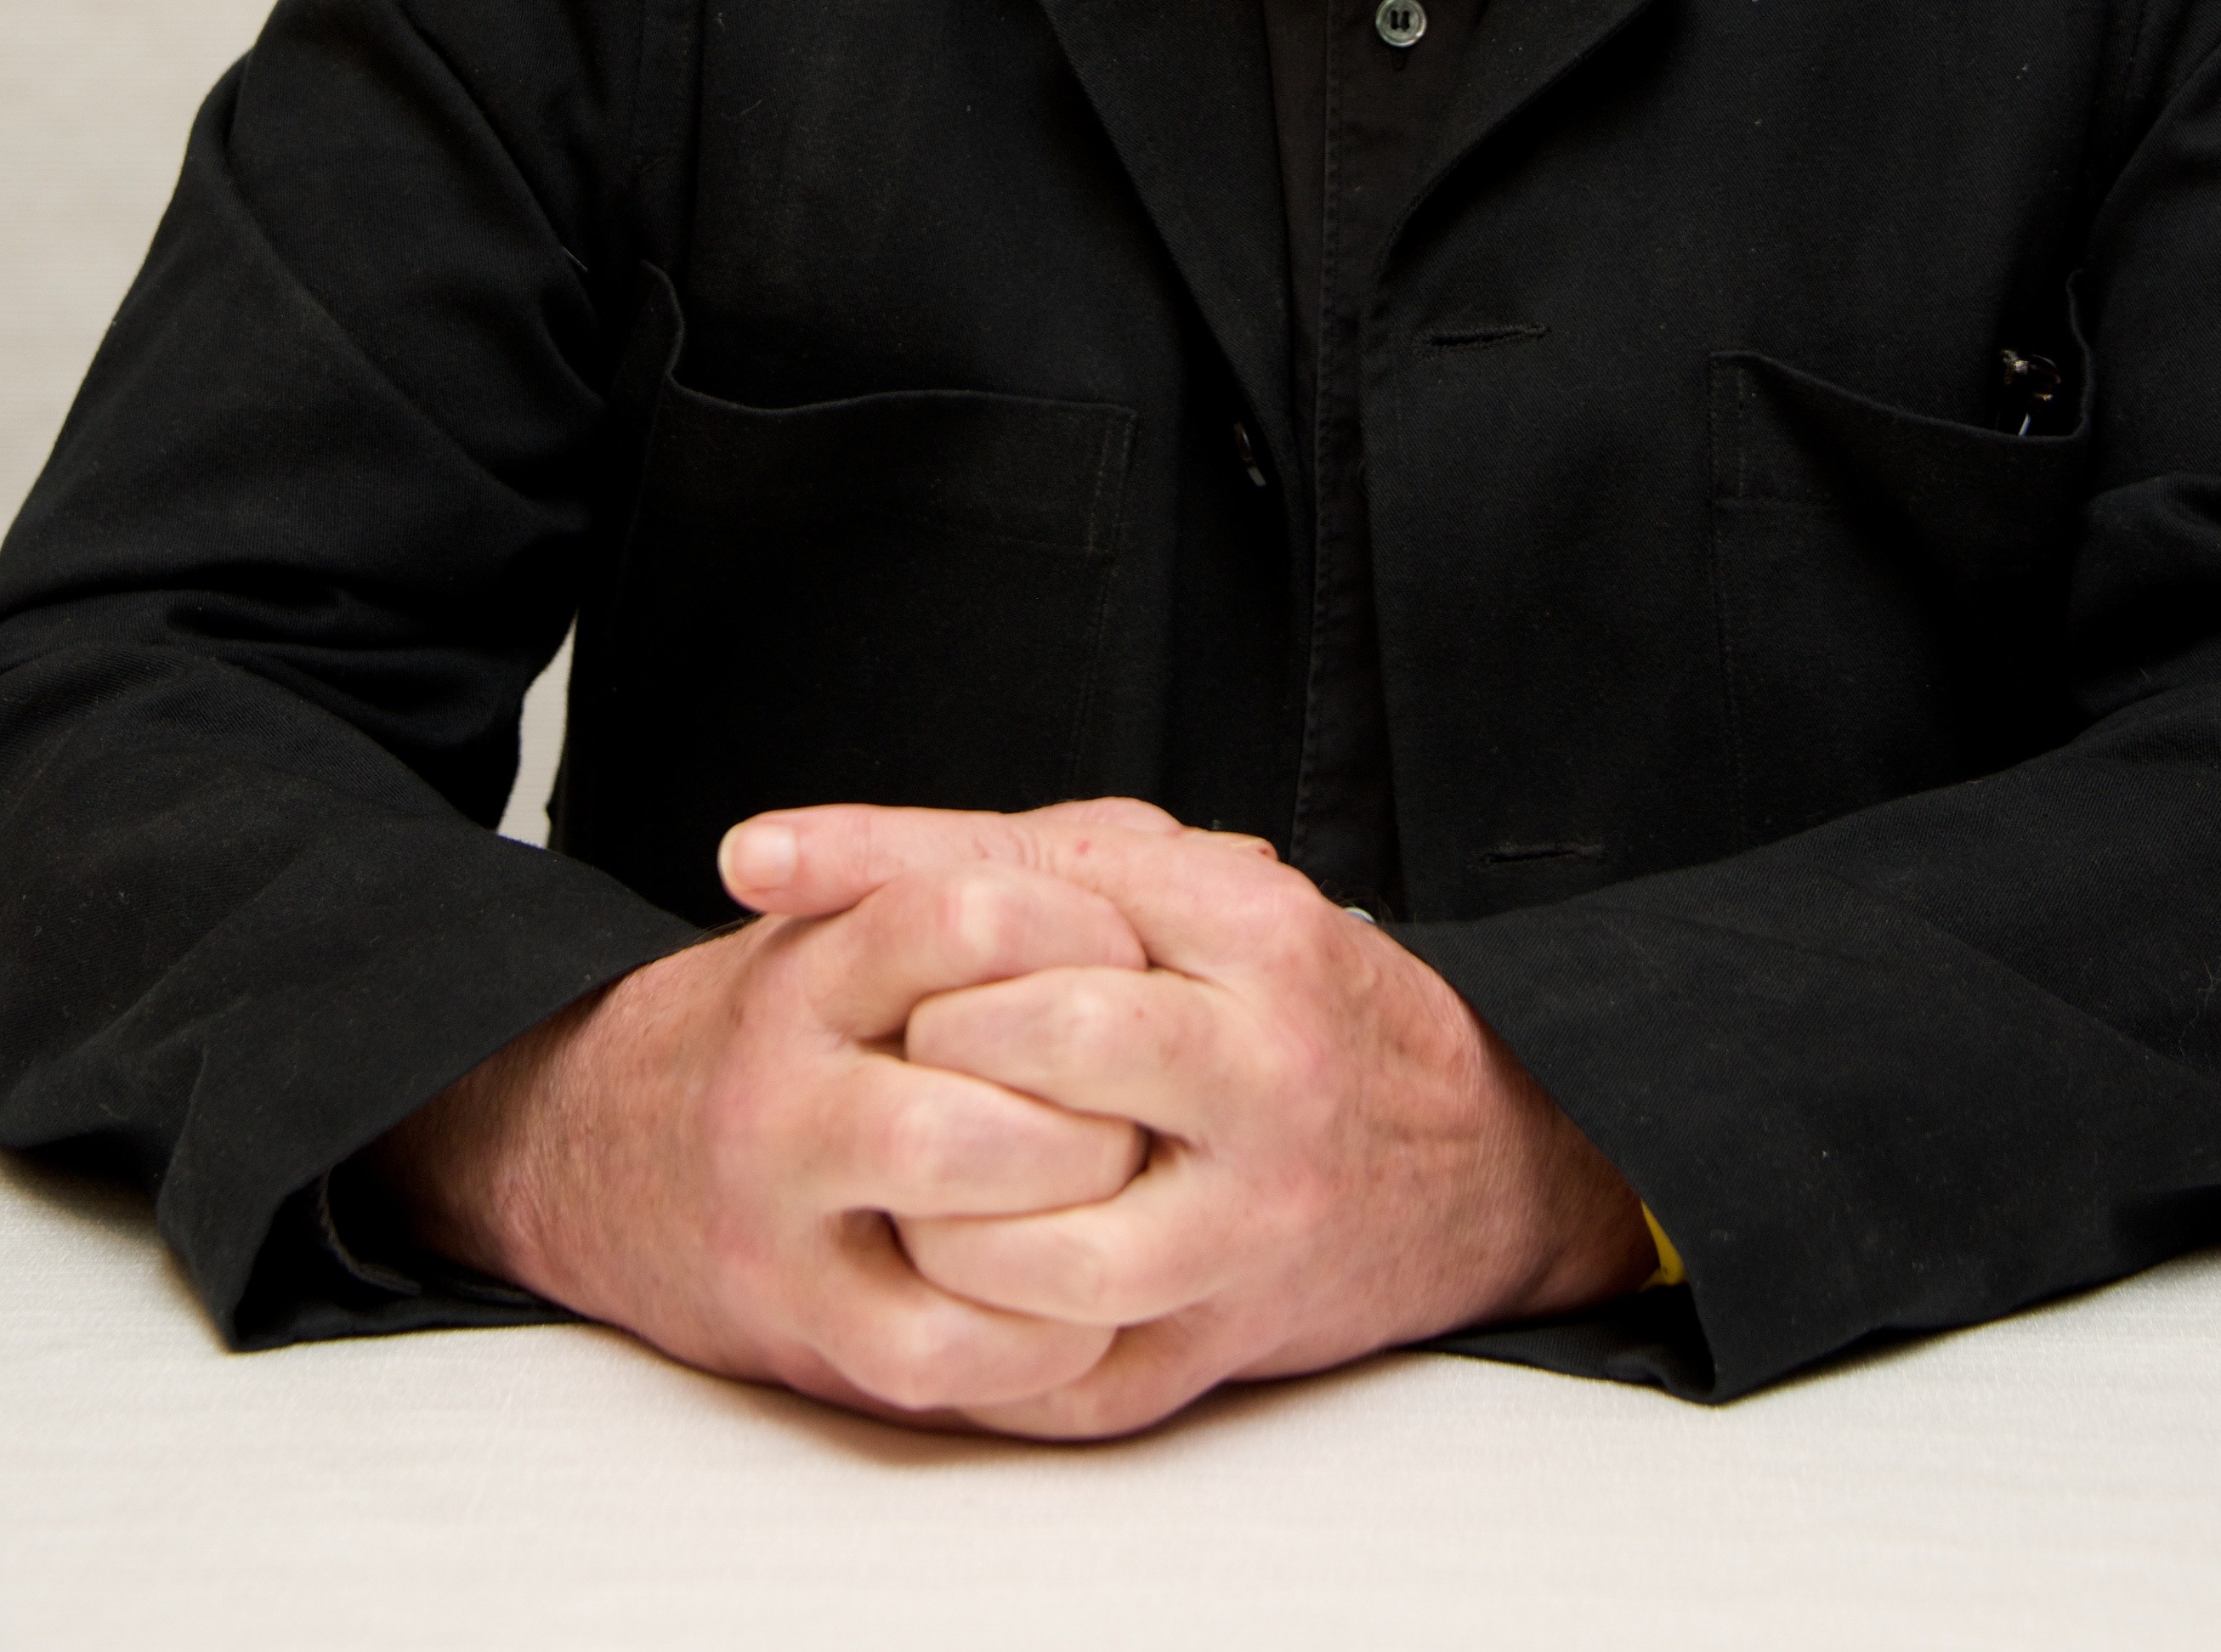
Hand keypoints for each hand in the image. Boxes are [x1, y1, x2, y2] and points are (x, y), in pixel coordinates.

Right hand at [368, 848, 1160, 1422]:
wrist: (610, 1152)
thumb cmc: (804, 1026)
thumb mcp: (878, 913)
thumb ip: (1039, 869)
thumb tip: (1231, 863)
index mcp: (814, 963)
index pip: (967, 913)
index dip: (1084, 935)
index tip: (1135, 961)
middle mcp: (784, 1089)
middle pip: (972, 1086)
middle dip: (1092, 1107)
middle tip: (1143, 1103)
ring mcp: (786, 1219)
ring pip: (962, 1217)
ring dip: (1077, 1210)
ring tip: (1123, 1191)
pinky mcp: (808, 1333)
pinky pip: (952, 1348)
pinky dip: (1044, 1334)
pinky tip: (1086, 1298)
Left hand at [719, 801, 1654, 1438]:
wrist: (1463, 1163)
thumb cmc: (1287, 1002)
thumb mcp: (1184, 890)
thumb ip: (998, 860)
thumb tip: (764, 857)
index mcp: (1251, 926)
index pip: (1038, 884)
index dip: (881, 869)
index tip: (757, 863)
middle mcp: (1264, 1068)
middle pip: (1042, 1043)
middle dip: (932, 1043)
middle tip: (892, 1043)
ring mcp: (1254, 1218)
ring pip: (1051, 1239)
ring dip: (944, 1214)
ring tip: (908, 1178)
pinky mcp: (1229, 1340)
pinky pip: (1070, 1363)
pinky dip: (983, 1331)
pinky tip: (948, 1277)